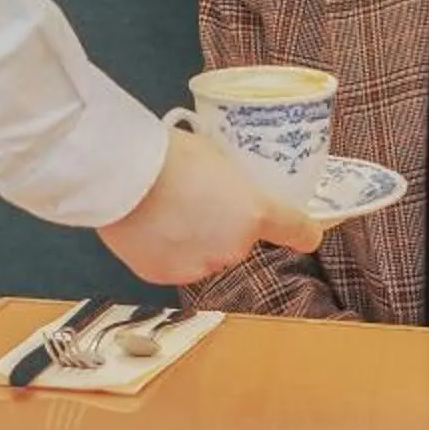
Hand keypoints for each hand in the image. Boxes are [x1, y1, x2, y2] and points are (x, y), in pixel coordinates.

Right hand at [95, 126, 322, 284]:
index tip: (308, 233)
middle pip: (238, 241)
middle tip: (195, 197)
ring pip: (206, 255)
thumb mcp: (215, 154)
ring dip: (194, 240)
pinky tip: (150, 225)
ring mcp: (200, 266)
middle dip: (223, 225)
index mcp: (254, 213)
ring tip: (165, 209)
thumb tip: (225, 187)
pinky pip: (175, 264)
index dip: (304, 231)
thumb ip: (230, 183)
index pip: (298, 230)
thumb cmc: (165, 152)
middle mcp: (234, 247)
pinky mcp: (166, 277)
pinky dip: (166, 250)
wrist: (120, 174)